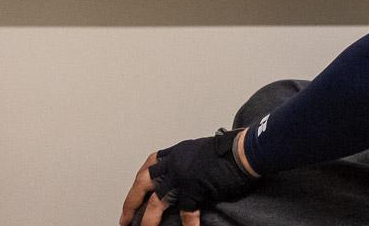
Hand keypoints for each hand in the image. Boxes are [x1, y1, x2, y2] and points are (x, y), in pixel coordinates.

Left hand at [120, 130, 255, 225]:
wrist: (243, 150)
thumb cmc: (227, 151)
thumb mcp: (199, 151)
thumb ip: (186, 162)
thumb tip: (180, 175)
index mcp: (175, 153)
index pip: (149, 166)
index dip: (139, 182)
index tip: (133, 193)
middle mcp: (174, 163)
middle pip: (143, 182)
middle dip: (131, 201)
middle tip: (125, 217)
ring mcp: (183, 176)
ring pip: (158, 201)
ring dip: (149, 219)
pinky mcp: (195, 188)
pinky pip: (185, 211)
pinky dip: (186, 224)